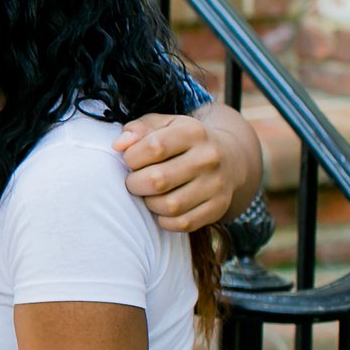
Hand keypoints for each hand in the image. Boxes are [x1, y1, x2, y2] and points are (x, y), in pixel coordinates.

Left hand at [114, 112, 230, 232]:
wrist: (229, 157)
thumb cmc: (182, 141)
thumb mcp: (163, 125)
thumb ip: (138, 130)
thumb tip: (119, 145)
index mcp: (193, 132)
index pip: (154, 148)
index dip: (132, 157)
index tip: (130, 160)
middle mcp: (208, 158)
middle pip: (158, 180)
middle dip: (135, 184)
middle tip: (135, 181)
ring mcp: (216, 184)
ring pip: (169, 205)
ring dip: (150, 203)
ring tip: (149, 194)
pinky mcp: (218, 207)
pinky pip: (183, 223)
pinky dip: (165, 220)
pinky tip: (163, 209)